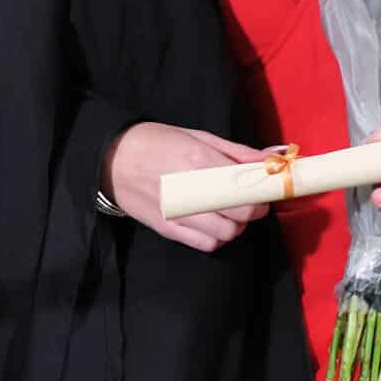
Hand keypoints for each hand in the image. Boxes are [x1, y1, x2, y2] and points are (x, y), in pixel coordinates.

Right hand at [105, 123, 272, 252]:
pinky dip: (217, 238)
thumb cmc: (155, 142)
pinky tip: (212, 224)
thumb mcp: (196, 136)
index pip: (246, 187)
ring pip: (227, 233)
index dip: (263, 192)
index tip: (264, 189)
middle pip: (241, 213)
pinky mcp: (167, 228)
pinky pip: (206, 245)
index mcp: (198, 159)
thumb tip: (270, 158)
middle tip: (250, 201)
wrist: (110, 158)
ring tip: (229, 213)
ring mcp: (177, 212)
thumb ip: (235, 151)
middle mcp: (189, 188)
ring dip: (236, 225)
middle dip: (253, 209)